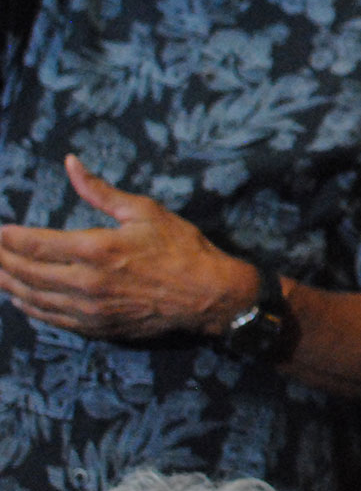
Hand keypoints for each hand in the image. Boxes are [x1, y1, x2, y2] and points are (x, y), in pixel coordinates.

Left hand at [0, 154, 253, 339]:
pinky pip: (50, 319)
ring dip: (8, 284)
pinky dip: (29, 307)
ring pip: (32, 298)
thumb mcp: (144, 211)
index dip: (7, 238)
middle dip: (0, 260)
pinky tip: (20, 297)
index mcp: (97, 250)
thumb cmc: (182, 249)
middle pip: (25, 273)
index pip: (34, 244)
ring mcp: (89, 310)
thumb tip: (71, 163)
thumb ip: (100, 190)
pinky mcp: (96, 328)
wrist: (210, 296)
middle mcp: (86, 284)